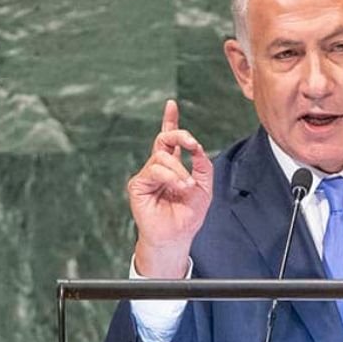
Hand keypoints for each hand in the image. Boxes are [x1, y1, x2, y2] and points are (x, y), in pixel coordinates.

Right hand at [127, 99, 213, 277]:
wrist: (176, 237)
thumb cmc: (188, 216)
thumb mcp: (204, 189)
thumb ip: (203, 167)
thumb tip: (198, 149)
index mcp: (173, 165)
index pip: (169, 139)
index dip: (170, 121)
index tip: (171, 104)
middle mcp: (158, 167)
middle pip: (164, 139)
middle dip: (179, 134)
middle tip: (192, 143)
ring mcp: (147, 175)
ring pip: (162, 157)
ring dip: (179, 170)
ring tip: (186, 186)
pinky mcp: (138, 185)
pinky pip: (154, 171)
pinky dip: (170, 177)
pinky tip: (179, 187)